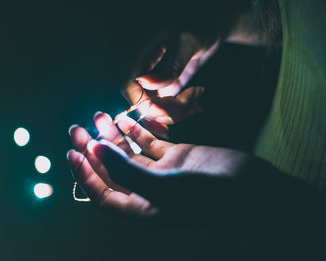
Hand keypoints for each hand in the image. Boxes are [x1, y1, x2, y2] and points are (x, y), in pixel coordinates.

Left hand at [67, 112, 267, 223]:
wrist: (252, 188)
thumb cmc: (210, 195)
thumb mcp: (165, 186)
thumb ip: (127, 170)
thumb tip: (93, 150)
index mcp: (143, 209)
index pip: (104, 194)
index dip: (85, 175)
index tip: (73, 151)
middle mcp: (150, 191)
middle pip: (113, 171)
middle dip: (94, 150)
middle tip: (78, 128)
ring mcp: (164, 173)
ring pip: (130, 154)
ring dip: (113, 137)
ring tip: (98, 116)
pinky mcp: (177, 156)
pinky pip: (151, 143)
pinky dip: (137, 131)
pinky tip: (125, 117)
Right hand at [122, 31, 218, 136]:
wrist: (213, 24)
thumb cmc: (199, 25)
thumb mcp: (186, 42)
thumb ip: (169, 65)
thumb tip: (146, 83)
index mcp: (143, 58)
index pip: (131, 88)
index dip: (144, 105)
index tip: (166, 112)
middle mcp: (148, 70)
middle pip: (145, 103)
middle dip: (166, 111)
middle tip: (191, 107)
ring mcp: (159, 79)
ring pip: (159, 107)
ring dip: (177, 112)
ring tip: (196, 102)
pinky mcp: (170, 84)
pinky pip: (170, 105)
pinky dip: (183, 109)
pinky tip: (197, 102)